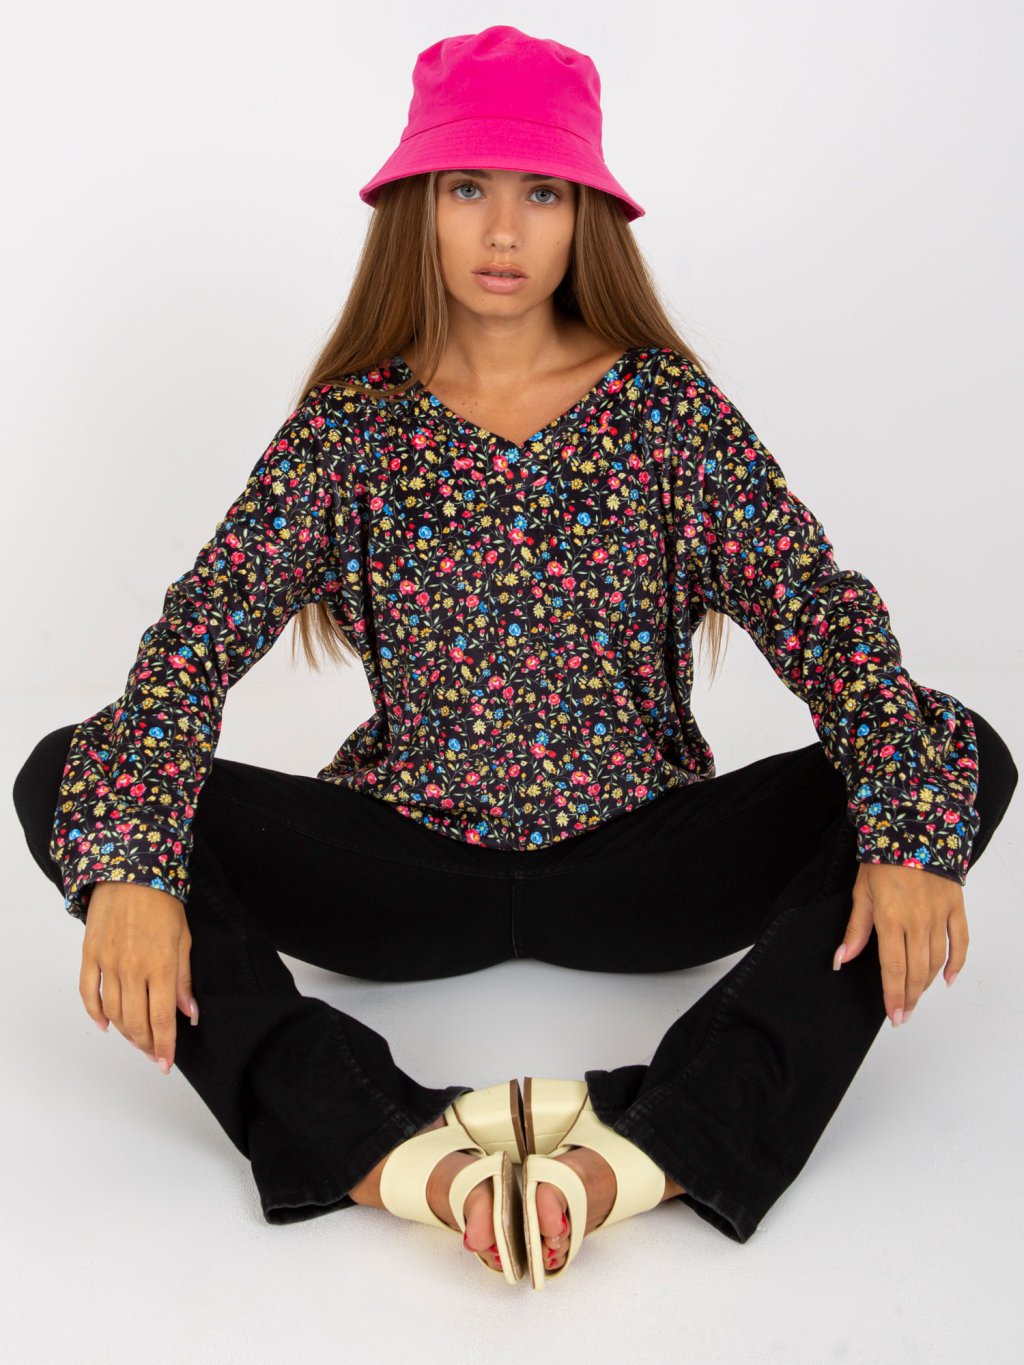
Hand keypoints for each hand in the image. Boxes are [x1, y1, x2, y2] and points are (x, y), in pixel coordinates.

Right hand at [80, 880, 198, 1070]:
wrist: (130, 872)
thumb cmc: (163, 902)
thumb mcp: (184, 938)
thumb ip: (184, 979)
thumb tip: (189, 1013)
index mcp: (160, 966)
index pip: (161, 1018)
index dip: (164, 1045)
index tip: (167, 1063)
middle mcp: (131, 969)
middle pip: (135, 1021)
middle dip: (146, 1044)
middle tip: (154, 1054)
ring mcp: (107, 963)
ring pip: (113, 1012)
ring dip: (125, 1032)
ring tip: (137, 1041)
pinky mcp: (89, 955)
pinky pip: (88, 993)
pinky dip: (95, 1013)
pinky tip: (106, 1025)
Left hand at [834, 862, 967, 1027]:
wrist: (912, 828)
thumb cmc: (881, 859)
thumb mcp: (861, 893)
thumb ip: (856, 930)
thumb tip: (842, 959)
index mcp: (890, 918)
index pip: (893, 968)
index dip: (893, 995)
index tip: (894, 1015)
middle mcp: (917, 921)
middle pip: (915, 969)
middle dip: (909, 996)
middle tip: (904, 1014)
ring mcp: (939, 915)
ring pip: (936, 960)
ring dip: (927, 982)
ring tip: (916, 996)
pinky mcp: (955, 907)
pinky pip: (960, 941)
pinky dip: (956, 963)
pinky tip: (947, 979)